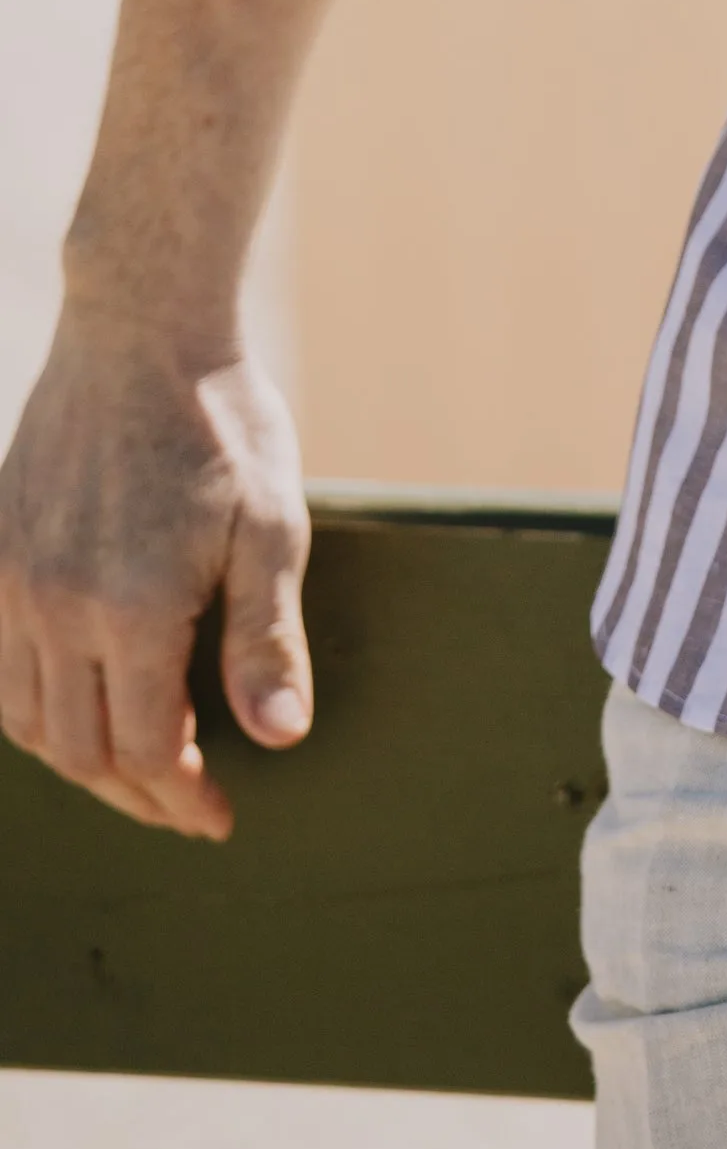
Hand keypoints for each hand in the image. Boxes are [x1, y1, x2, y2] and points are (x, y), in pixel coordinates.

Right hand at [0, 317, 311, 839]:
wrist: (141, 331)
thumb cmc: (224, 425)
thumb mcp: (273, 526)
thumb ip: (266, 639)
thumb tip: (278, 739)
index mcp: (132, 608)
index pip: (144, 751)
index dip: (182, 799)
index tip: (220, 817)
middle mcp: (55, 606)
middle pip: (78, 751)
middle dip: (136, 794)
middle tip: (187, 805)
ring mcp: (12, 579)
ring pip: (24, 719)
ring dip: (78, 758)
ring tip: (136, 764)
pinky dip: (28, 707)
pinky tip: (75, 702)